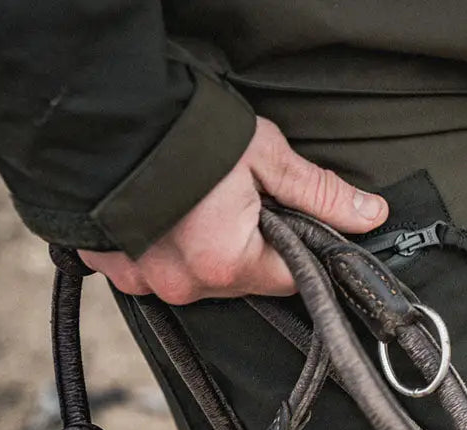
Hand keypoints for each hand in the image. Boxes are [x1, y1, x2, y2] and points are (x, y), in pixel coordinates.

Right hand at [79, 117, 388, 303]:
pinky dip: (164, 246)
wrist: (96, 108)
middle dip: (251, 245)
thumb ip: (319, 194)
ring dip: (207, 247)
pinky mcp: (113, 269)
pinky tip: (164, 213)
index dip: (300, 250)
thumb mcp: (264, 156)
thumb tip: (370, 217)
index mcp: (228, 263)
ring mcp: (144, 280)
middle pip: (244, 278)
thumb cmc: (182, 131)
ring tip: (198, 202)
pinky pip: (155, 268)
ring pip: (200, 276)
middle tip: (238, 198)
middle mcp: (185, 284)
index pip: (290, 279)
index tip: (295, 224)